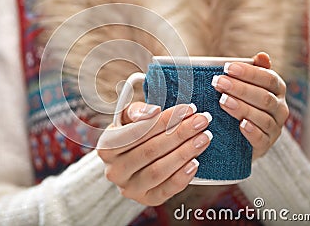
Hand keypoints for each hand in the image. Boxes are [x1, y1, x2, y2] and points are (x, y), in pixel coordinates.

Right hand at [97, 102, 212, 205]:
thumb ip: (137, 111)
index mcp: (106, 147)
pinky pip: (165, 190)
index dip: (164, 120)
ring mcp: (128, 188)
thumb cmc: (131, 133)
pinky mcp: (145, 200)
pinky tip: (195, 162)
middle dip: (180, 133)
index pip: (137, 132)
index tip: (188, 109)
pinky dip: (181, 177)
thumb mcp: (129, 118)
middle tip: (202, 121)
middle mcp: (114, 170)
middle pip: (150, 150)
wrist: (130, 160)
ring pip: (158, 170)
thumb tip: (153, 112)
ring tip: (203, 138)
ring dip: (184, 153)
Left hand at [212, 52, 288, 159]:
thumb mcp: (245, 86)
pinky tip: (240, 124)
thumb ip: (253, 71)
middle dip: (240, 89)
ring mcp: (274, 128)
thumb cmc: (241, 103)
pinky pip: (261, 138)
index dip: (248, 73)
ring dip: (242, 108)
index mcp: (276, 90)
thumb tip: (262, 55)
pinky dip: (251, 131)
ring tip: (223, 101)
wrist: (239, 137)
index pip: (268, 78)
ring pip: (262, 117)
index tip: (227, 68)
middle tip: (218, 82)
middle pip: (263, 97)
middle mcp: (279, 108)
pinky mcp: (265, 145)